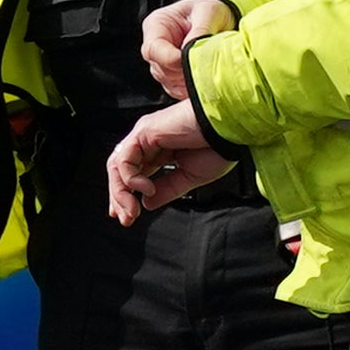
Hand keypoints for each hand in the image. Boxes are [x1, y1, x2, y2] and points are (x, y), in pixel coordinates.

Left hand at [105, 103, 233, 219]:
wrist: (231, 130)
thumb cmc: (218, 147)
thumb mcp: (190, 177)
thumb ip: (167, 189)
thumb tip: (146, 203)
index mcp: (160, 149)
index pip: (133, 173)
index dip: (126, 195)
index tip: (128, 215)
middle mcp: (149, 141)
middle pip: (120, 170)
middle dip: (120, 197)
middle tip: (127, 219)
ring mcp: (145, 135)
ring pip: (118, 165)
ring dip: (121, 192)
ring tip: (133, 211)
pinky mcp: (145, 130)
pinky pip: (126, 157)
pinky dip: (131, 177)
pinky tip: (147, 188)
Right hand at [136, 0, 237, 98]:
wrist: (217, 17)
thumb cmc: (209, 9)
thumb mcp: (208, 12)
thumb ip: (200, 31)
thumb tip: (194, 52)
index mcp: (156, 25)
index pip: (154, 49)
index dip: (173, 60)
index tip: (194, 60)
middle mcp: (155, 46)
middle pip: (161, 69)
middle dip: (184, 71)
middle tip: (209, 66)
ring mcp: (161, 64)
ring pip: (169, 82)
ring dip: (190, 81)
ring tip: (211, 69)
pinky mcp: (172, 78)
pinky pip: (178, 91)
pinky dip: (192, 89)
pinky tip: (207, 78)